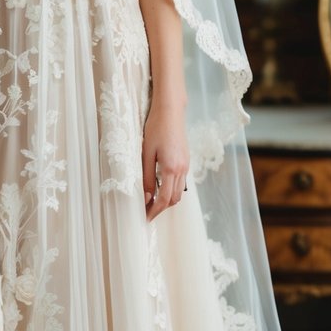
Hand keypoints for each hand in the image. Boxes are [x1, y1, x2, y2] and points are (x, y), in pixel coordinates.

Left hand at [142, 100, 188, 221]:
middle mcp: (181, 170)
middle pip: (174, 199)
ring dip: (167, 200)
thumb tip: (146, 197)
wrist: (170, 111)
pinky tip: (160, 187)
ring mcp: (186, 165)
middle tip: (146, 212)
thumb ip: (147, 177)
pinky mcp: (186, 160)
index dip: (154, 211)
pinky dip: (171, 190)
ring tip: (151, 202)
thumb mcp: (146, 153)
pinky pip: (181, 182)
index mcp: (171, 169)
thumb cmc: (155, 128)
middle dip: (161, 209)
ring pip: (179, 192)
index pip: (163, 199)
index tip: (145, 218)